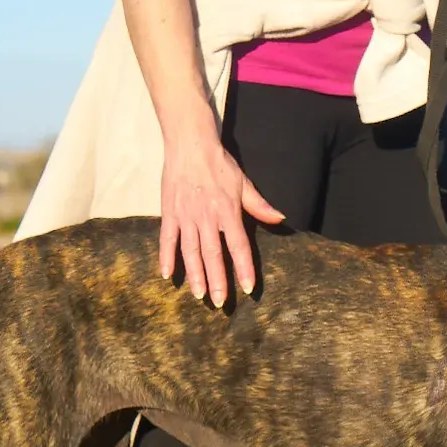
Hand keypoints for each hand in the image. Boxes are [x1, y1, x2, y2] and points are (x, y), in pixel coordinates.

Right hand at [159, 124, 284, 304]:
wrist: (190, 144)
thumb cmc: (219, 164)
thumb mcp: (243, 183)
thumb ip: (259, 205)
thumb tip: (280, 219)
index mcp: (227, 211)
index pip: (238, 246)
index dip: (244, 268)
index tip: (247, 288)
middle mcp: (206, 217)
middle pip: (213, 255)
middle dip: (217, 281)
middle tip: (219, 303)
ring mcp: (186, 216)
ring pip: (191, 251)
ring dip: (195, 274)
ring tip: (198, 296)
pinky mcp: (169, 212)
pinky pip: (167, 239)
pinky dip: (166, 257)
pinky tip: (168, 276)